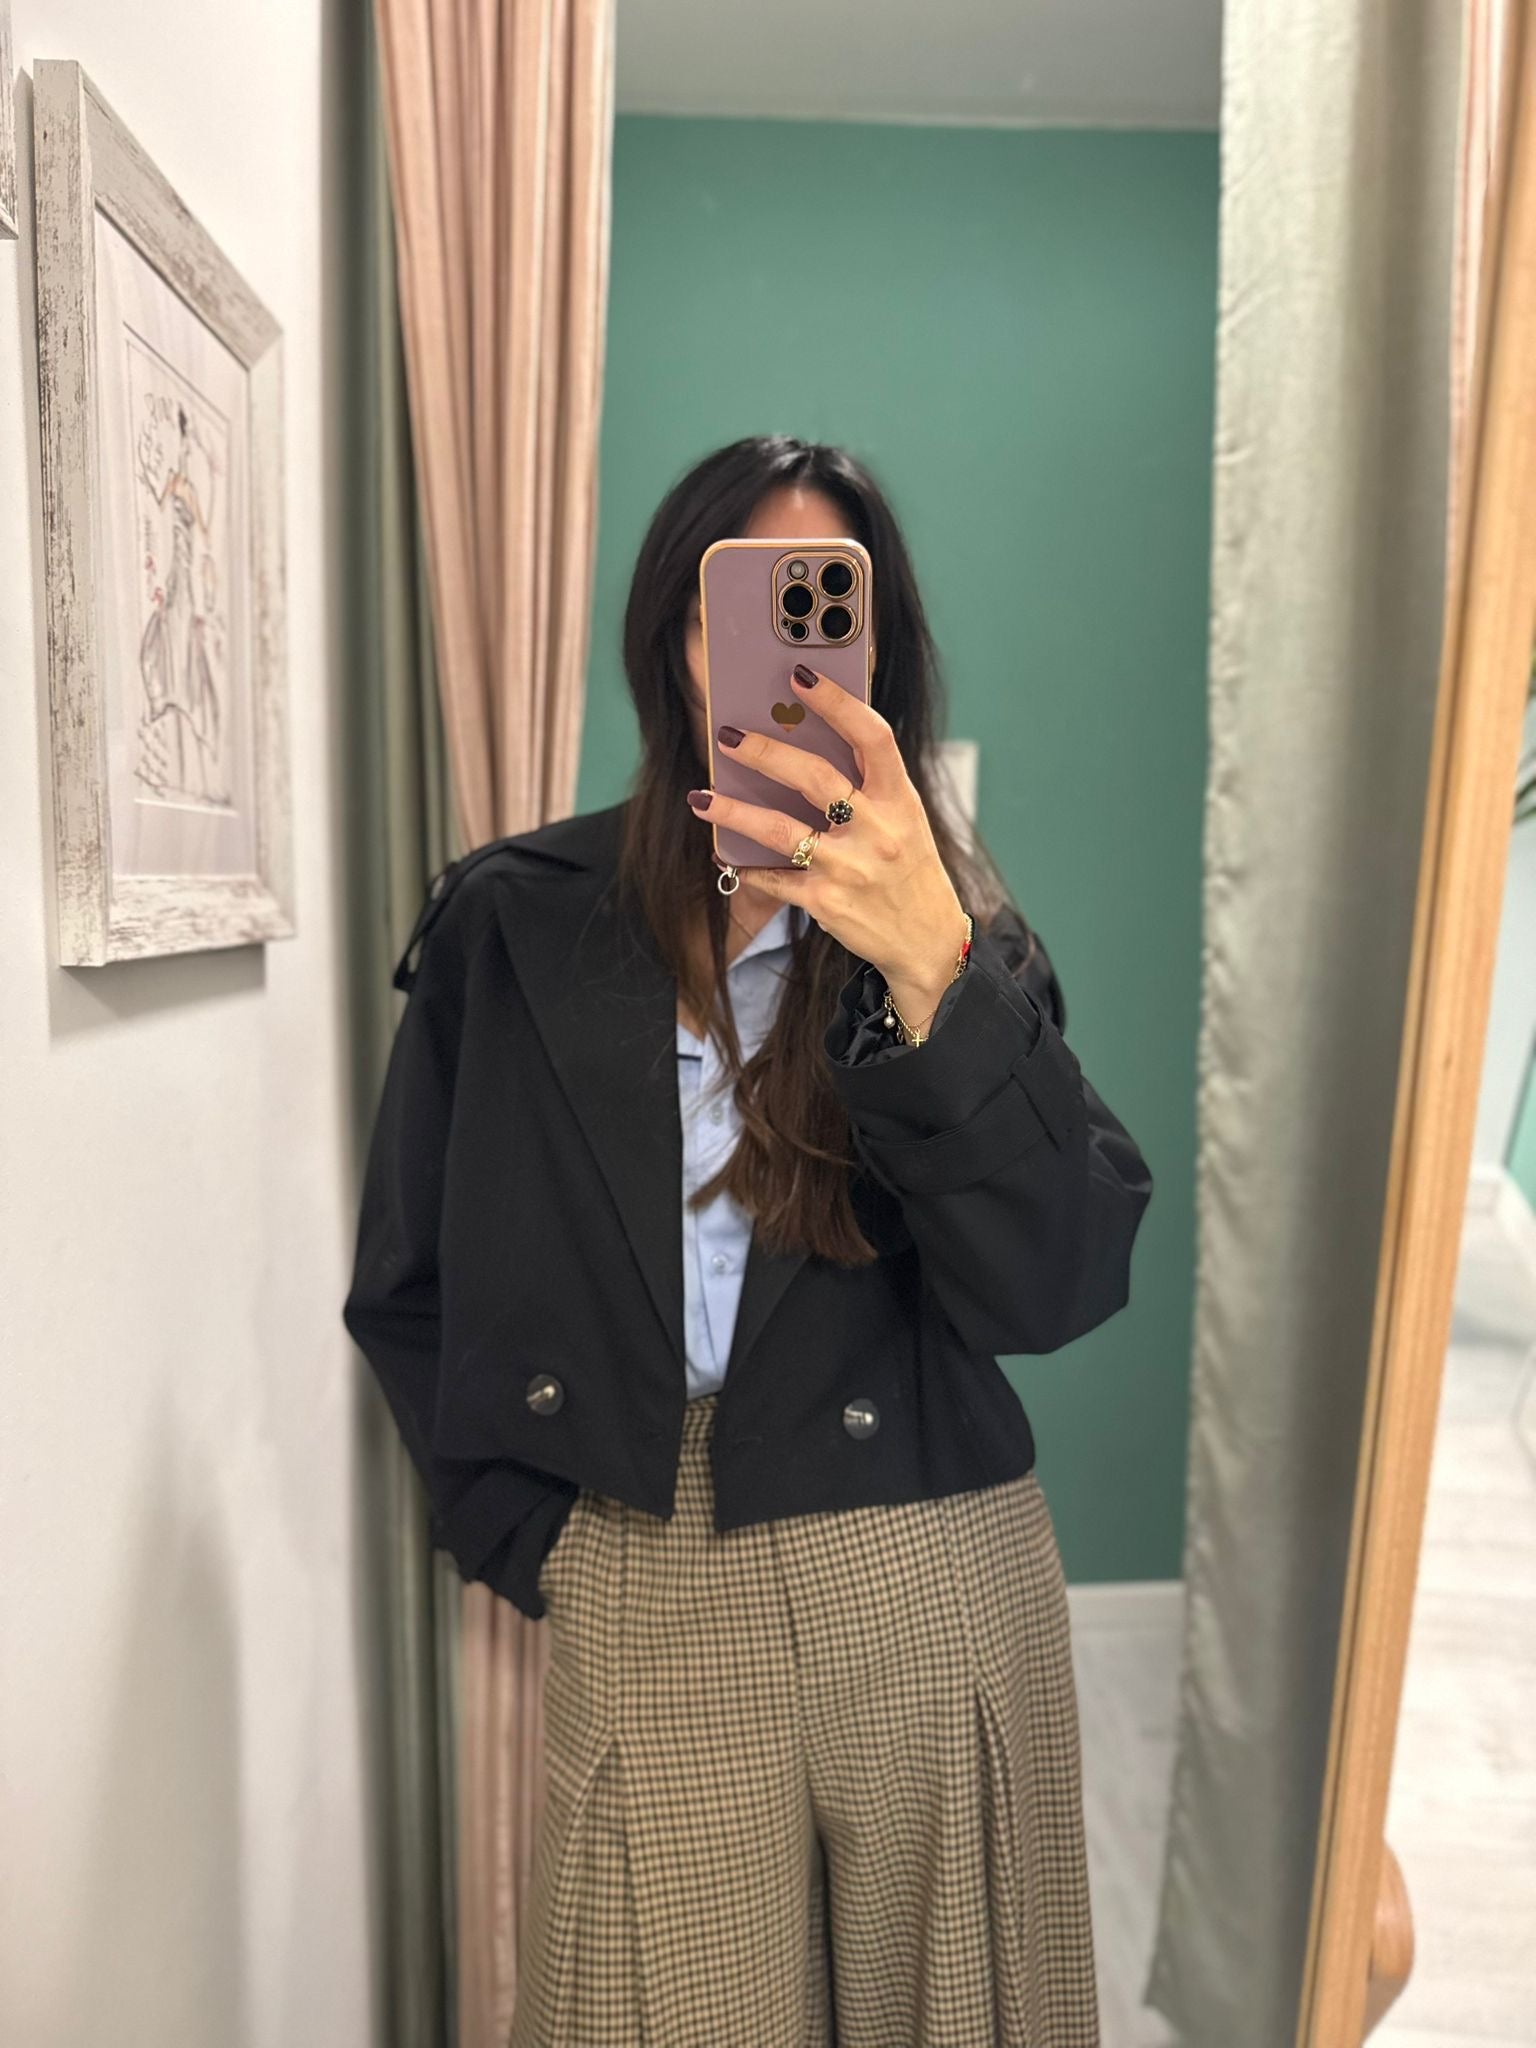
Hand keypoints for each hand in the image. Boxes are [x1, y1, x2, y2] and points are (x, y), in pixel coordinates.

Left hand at [685, 663, 970, 1033]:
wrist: (927, 941)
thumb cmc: (909, 869)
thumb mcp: (905, 820)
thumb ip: (867, 785)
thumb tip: (803, 741)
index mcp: (900, 800)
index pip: (872, 737)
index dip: (837, 703)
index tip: (801, 677)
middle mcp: (879, 831)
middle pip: (815, 778)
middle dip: (765, 752)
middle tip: (727, 737)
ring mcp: (852, 869)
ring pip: (782, 830)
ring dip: (734, 812)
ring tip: (700, 797)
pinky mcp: (827, 903)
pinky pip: (775, 878)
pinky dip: (747, 867)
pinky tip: (726, 856)